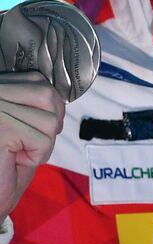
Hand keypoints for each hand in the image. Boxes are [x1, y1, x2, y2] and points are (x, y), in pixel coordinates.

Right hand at [0, 70, 65, 220]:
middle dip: (47, 125)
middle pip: (47, 96)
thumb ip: (33, 102)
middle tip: (24, 143)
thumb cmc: (5, 162)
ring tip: (15, 152)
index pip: (37, 81)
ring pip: (50, 120)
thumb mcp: (23, 124)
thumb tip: (57, 93)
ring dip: (42, 144)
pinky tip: (12, 161)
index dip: (49, 106)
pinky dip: (36, 156)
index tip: (30, 128)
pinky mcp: (4, 129)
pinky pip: (44, 140)